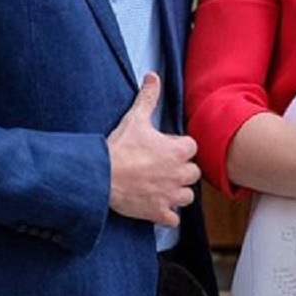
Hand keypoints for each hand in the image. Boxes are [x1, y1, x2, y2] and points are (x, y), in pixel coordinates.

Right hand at [107, 74, 200, 226]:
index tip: (167, 147)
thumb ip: (148, 97)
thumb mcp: (135, 118)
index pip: (192, 147)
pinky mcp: (158, 213)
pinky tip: (157, 206)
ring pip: (187, 197)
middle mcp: (179, 174)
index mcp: (178, 151)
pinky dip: (167, 215)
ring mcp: (169, 195)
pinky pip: (173, 219)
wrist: (101, 176)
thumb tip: (153, 76)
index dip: (180, 147)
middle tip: (165, 167)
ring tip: (163, 187)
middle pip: (194, 173)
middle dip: (182, 170)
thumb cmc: (120, 148)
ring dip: (178, 192)